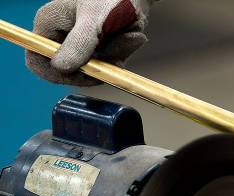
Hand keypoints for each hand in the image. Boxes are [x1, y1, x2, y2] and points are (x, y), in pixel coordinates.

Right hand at [26, 0, 155, 85]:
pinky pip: (110, 62)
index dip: (59, 75)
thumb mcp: (94, 20)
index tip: (87, 74)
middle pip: (71, 70)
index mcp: (49, 25)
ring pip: (95, 68)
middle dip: (98, 66)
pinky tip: (132, 35)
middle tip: (118, 57)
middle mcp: (61, 35)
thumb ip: (79, 43)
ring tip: (128, 34)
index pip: (39, 61)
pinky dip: (123, 52)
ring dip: (116, 56)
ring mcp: (81, 41)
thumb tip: (60, 67)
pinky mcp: (100, 45)